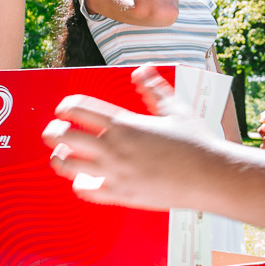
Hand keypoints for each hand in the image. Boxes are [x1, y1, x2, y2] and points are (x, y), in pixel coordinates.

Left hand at [44, 64, 227, 208]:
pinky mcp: (121, 194)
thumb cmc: (196, 143)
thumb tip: (142, 71)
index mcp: (124, 123)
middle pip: (62, 135)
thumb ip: (153, 89)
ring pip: (66, 165)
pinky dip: (80, 184)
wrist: (211, 178)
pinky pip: (86, 191)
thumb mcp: (175, 109)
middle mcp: (113, 147)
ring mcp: (114, 172)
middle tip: (55, 130)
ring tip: (63, 155)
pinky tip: (85, 179)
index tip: (65, 109)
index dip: (65, 106)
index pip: (77, 107)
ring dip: (59, 158)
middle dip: (53, 131)